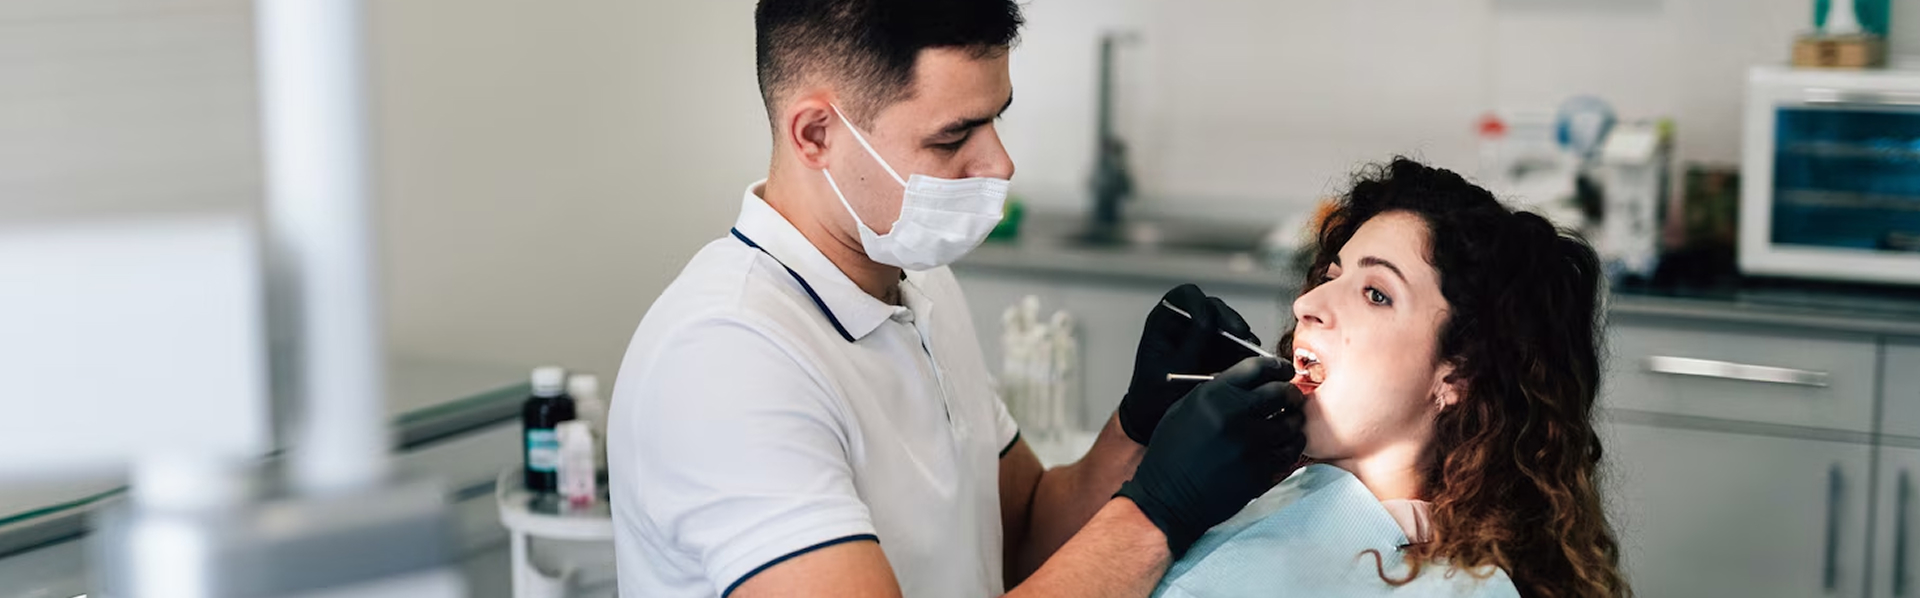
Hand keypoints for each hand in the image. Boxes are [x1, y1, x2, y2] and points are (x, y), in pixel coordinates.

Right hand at [1114, 357, 1307, 557]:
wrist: (1168, 498)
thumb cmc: (1171, 455)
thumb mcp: (1183, 410)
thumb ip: (1215, 392)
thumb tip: (1247, 383)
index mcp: (1213, 396)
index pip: (1258, 368)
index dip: (1277, 367)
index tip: (1284, 371)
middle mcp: (1234, 415)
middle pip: (1281, 392)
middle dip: (1291, 392)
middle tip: (1292, 397)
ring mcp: (1250, 444)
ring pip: (1292, 422)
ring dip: (1295, 419)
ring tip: (1291, 420)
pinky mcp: (1261, 470)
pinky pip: (1290, 450)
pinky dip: (1293, 443)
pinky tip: (1288, 442)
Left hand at [1117, 284, 1261, 444]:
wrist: (1156, 421)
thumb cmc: (1153, 395)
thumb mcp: (1170, 370)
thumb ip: (1190, 345)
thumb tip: (1209, 321)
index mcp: (1166, 321)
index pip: (1185, 296)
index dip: (1199, 303)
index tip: (1208, 321)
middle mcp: (1187, 325)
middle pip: (1214, 309)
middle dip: (1229, 320)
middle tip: (1241, 333)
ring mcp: (1206, 339)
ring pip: (1229, 328)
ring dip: (1241, 338)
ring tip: (1251, 350)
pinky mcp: (1220, 355)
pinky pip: (1237, 348)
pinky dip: (1245, 353)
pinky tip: (1253, 361)